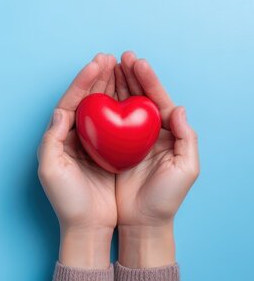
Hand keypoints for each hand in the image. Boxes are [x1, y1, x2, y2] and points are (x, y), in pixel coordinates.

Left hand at [37, 53, 116, 268]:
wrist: (88, 227)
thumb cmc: (67, 201)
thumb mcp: (51, 171)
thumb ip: (51, 139)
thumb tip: (60, 111)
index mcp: (60, 136)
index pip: (72, 101)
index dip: (83, 81)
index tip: (97, 63)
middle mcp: (76, 136)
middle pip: (88, 99)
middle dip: (99, 77)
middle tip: (111, 57)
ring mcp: (95, 143)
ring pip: (104, 107)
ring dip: (112, 86)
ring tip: (122, 66)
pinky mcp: (111, 152)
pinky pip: (119, 123)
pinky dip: (125, 107)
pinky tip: (133, 95)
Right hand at [114, 51, 199, 267]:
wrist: (141, 223)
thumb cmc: (165, 199)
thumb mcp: (185, 170)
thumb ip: (187, 138)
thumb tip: (178, 108)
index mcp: (166, 133)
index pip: (155, 98)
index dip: (146, 79)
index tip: (136, 61)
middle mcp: (144, 133)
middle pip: (135, 96)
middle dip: (127, 75)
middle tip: (117, 57)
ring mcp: (125, 140)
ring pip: (118, 105)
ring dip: (112, 85)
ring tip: (104, 66)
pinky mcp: (108, 149)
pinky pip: (103, 122)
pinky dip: (99, 106)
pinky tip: (93, 94)